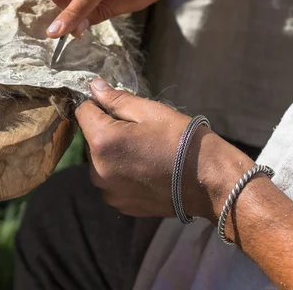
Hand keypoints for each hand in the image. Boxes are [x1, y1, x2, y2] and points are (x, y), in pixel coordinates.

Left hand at [75, 79, 255, 220]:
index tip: (116, 108)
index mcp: (102, 142)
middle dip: (106, 131)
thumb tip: (93, 87)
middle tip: (138, 132)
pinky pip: (111, 181)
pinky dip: (122, 174)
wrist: (209, 182)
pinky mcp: (120, 204)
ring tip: (144, 152)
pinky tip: (146, 170)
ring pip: (99, 162)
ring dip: (113, 154)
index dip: (97, 105)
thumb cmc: (182, 140)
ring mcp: (108, 191)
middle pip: (90, 140)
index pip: (82, 112)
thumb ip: (116, 100)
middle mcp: (97, 170)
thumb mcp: (149, 112)